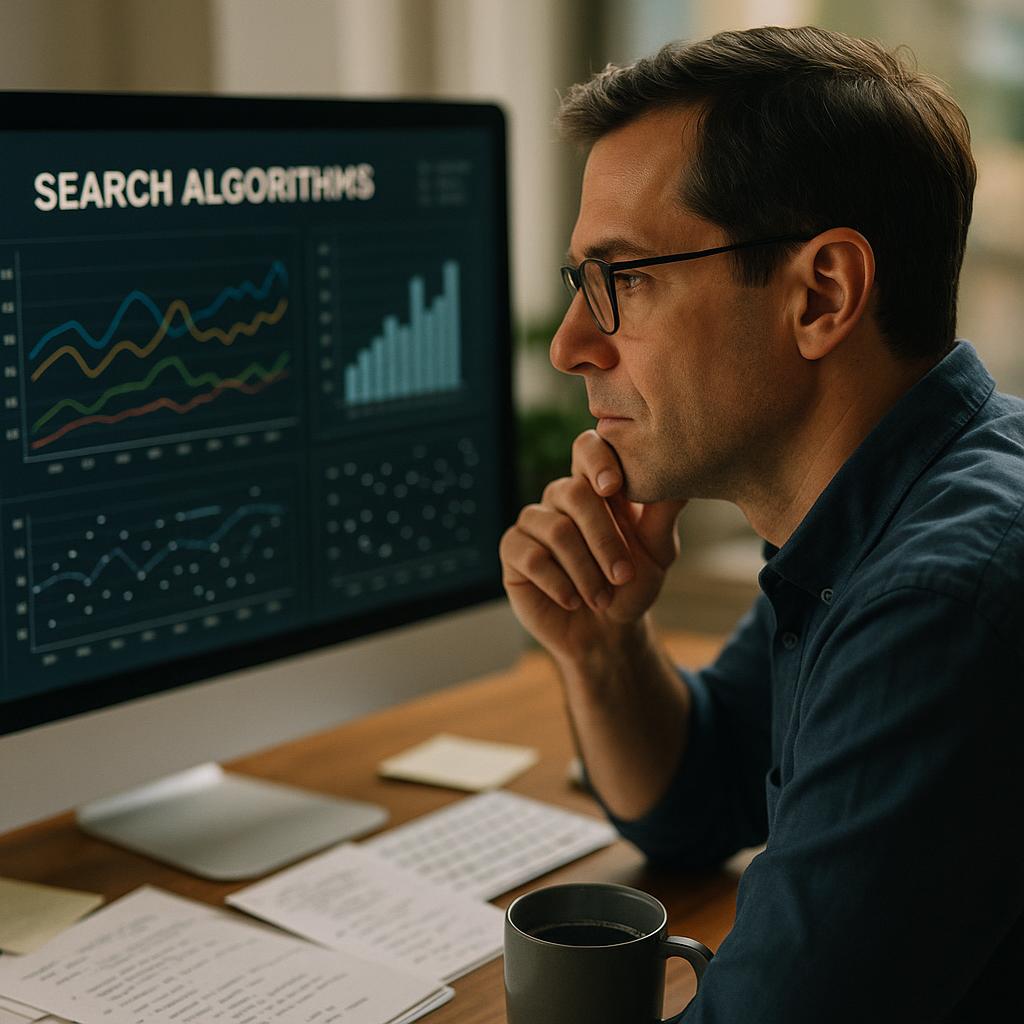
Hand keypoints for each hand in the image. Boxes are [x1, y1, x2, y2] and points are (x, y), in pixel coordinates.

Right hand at [500, 429, 686, 665]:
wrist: (607, 631)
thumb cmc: (632, 585)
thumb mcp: (657, 551)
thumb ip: (663, 513)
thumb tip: (682, 477)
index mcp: (596, 485)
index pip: (588, 448)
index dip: (597, 460)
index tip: (614, 488)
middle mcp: (561, 497)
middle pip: (573, 492)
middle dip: (603, 538)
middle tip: (623, 575)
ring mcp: (534, 522)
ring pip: (555, 529)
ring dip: (585, 570)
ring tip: (602, 598)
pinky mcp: (513, 551)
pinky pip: (530, 556)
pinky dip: (558, 583)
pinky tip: (573, 600)